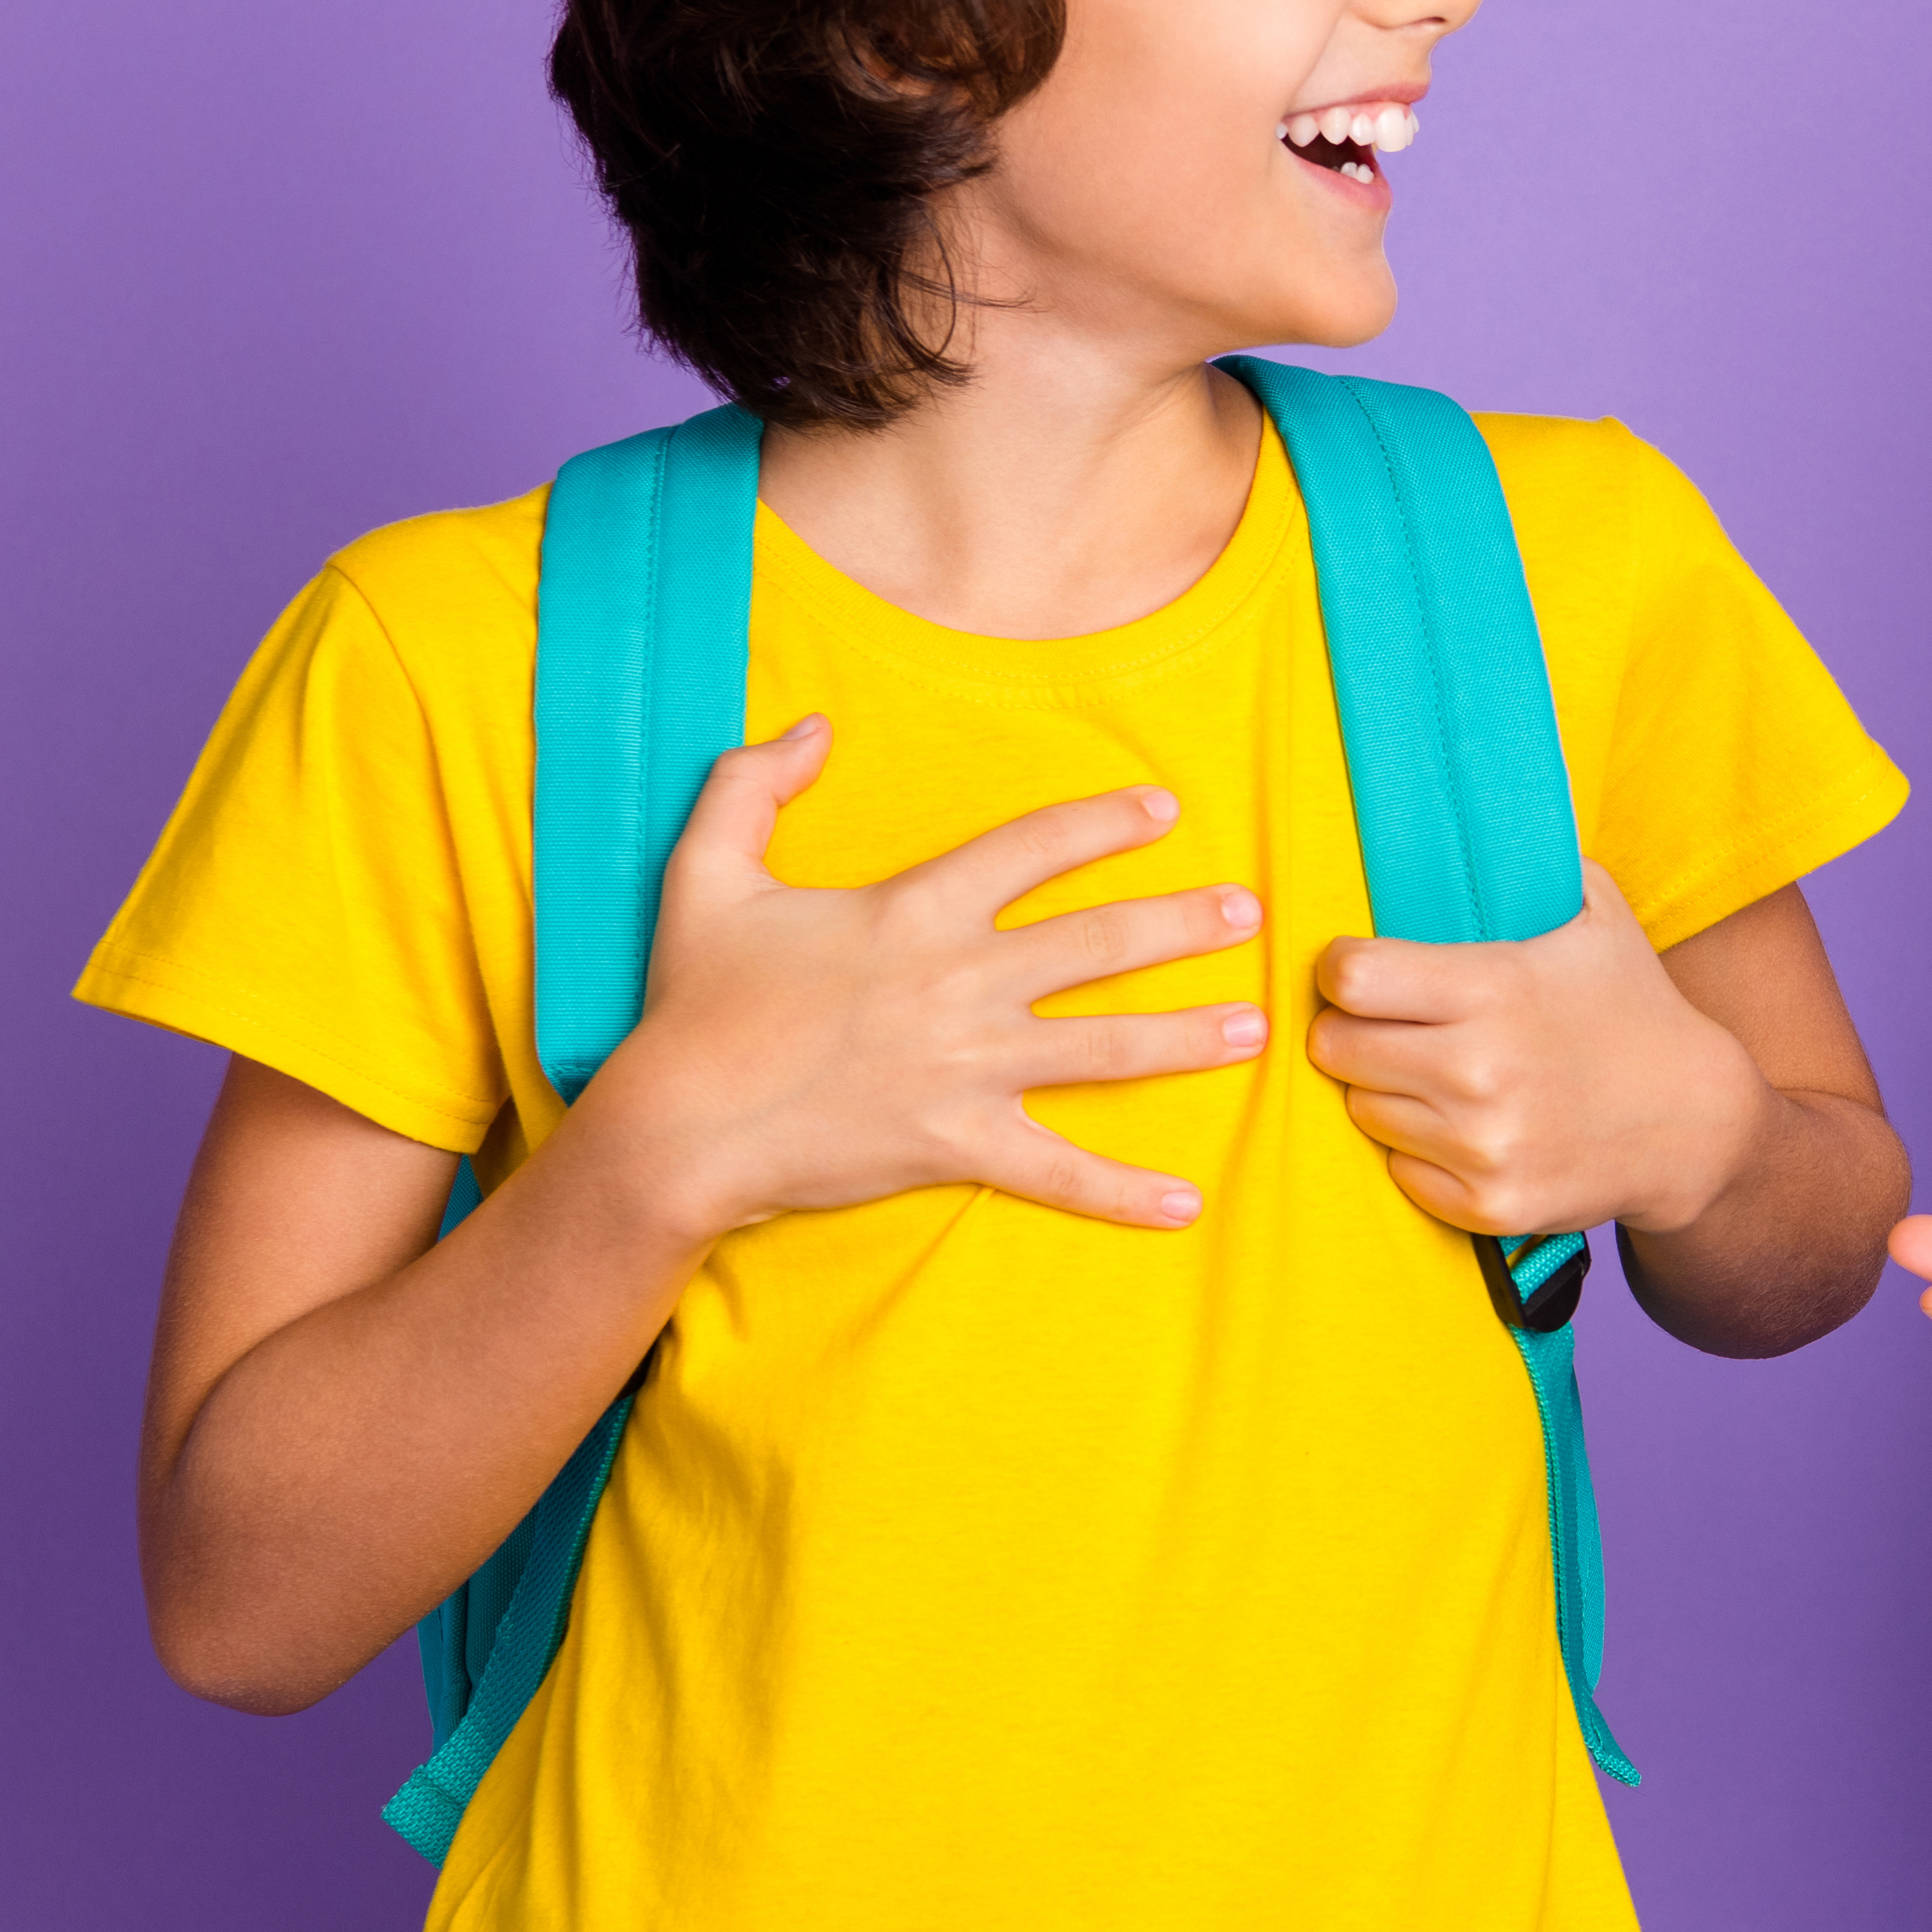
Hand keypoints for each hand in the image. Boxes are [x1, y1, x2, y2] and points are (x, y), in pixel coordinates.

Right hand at [575, 715, 1260, 1237]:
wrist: (678, 1126)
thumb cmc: (694, 1005)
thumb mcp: (705, 874)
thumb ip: (752, 785)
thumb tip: (813, 726)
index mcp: (912, 910)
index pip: (1032, 848)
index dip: (1103, 821)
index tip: (1164, 809)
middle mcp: (958, 982)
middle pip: (1098, 943)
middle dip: (1183, 924)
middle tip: (1250, 910)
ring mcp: (966, 1067)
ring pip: (1105, 1047)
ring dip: (1187, 1038)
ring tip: (1253, 1028)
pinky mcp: (958, 1144)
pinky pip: (1058, 1171)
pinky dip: (1123, 1193)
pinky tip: (1185, 1204)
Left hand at [1308, 863, 1770, 1238]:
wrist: (1697, 1126)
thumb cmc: (1635, 1009)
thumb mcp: (1597, 913)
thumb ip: (1528, 860)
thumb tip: (1470, 800)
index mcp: (1495, 988)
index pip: (1349, 977)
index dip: (1343, 968)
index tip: (1363, 969)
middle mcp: (1479, 1070)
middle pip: (1335, 1047)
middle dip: (1351, 1030)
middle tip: (1389, 1025)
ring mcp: (1483, 1144)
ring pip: (1362, 1111)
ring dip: (1385, 1090)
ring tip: (1435, 1074)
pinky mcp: (1487, 1205)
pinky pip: (1400, 1169)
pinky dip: (1419, 1150)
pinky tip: (1464, 1126)